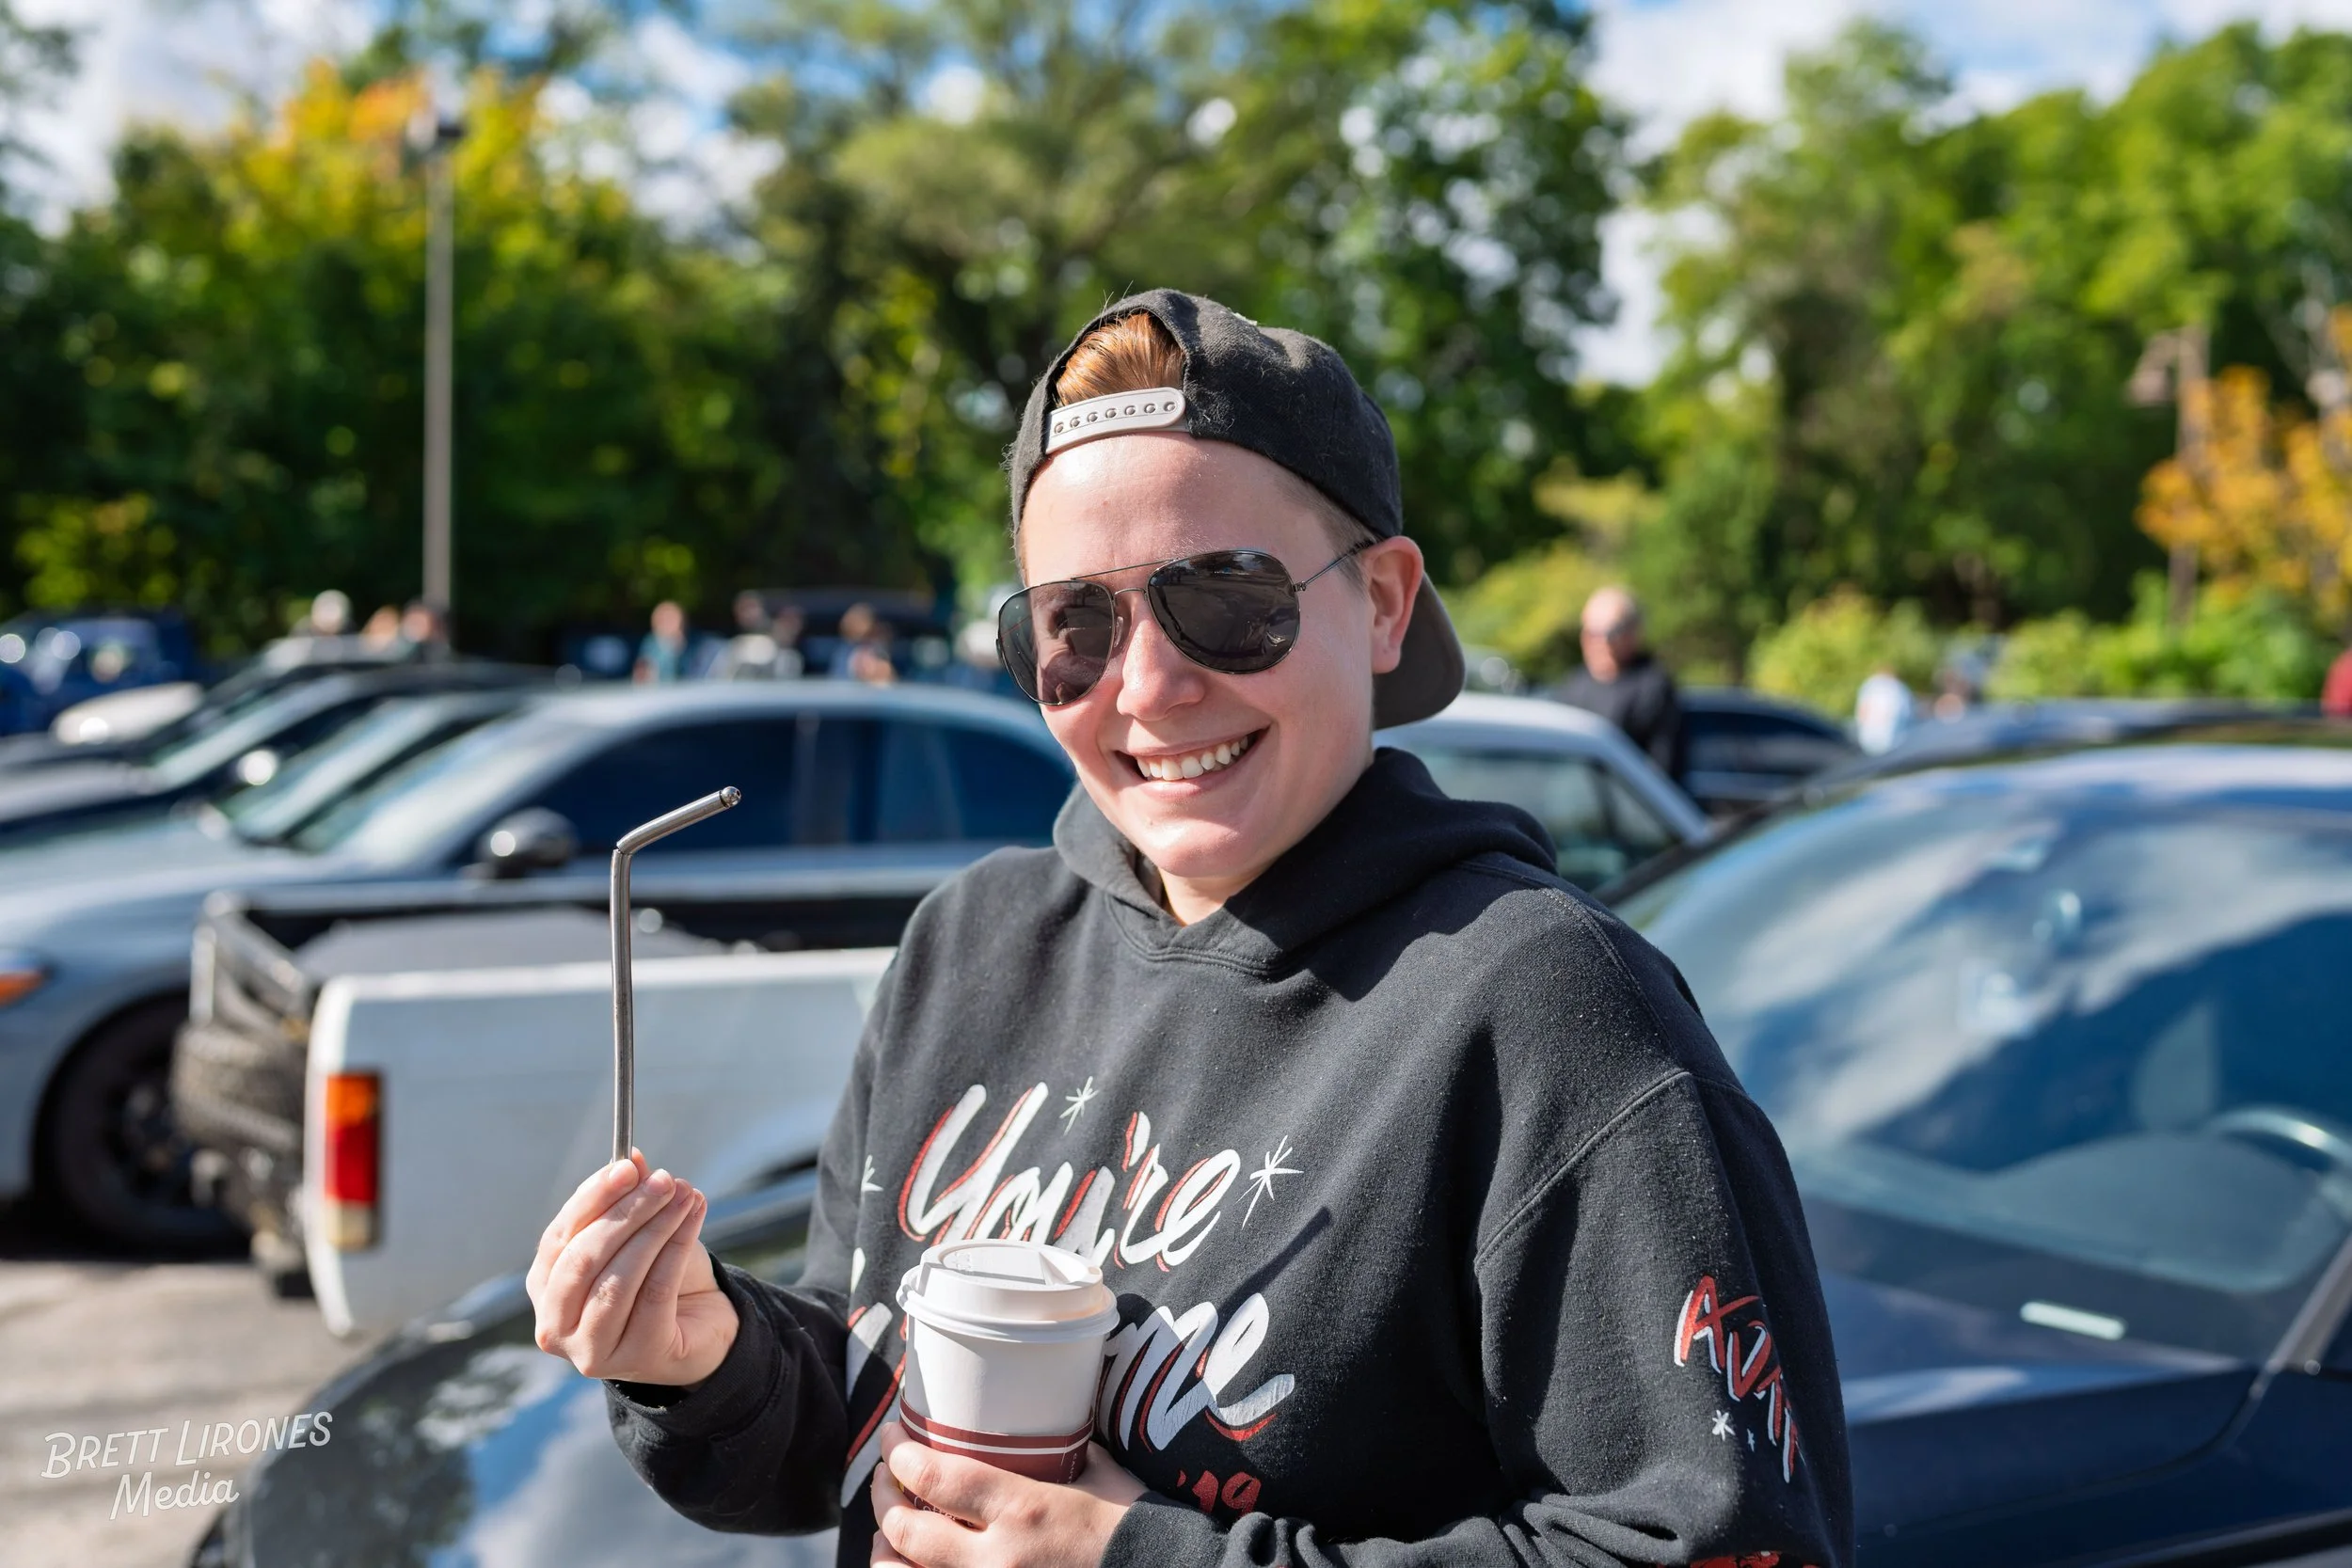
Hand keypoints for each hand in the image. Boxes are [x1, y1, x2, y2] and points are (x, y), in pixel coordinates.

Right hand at [527, 1147, 738, 1386]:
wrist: (701, 1325)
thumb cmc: (658, 1275)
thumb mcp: (639, 1233)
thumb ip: (628, 1200)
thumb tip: (632, 1159)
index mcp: (544, 1286)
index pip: (560, 1236)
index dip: (593, 1198)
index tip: (627, 1166)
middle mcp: (555, 1325)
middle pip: (584, 1259)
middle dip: (626, 1213)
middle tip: (664, 1180)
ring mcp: (590, 1349)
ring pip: (618, 1279)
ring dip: (655, 1229)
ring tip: (685, 1195)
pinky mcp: (636, 1358)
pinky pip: (655, 1293)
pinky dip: (676, 1249)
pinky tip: (693, 1218)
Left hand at [870, 1421, 1142, 1567]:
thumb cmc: (1134, 1526)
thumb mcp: (1098, 1476)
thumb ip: (1059, 1455)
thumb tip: (1040, 1424)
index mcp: (1024, 1510)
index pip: (937, 1477)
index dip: (900, 1455)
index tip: (891, 1437)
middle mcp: (996, 1561)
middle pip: (907, 1529)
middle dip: (883, 1496)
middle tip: (885, 1475)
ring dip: (887, 1549)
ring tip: (889, 1530)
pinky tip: (913, 1562)